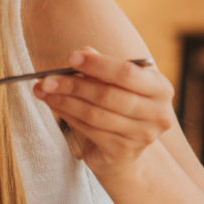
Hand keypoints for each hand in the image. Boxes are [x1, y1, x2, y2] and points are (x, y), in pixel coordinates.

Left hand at [34, 47, 175, 177]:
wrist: (127, 148)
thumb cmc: (120, 103)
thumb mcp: (116, 81)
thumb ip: (102, 64)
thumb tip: (82, 53)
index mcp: (160, 88)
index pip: (127, 73)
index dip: (98, 65)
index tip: (71, 58)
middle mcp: (157, 114)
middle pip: (108, 95)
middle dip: (73, 85)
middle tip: (46, 79)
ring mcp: (141, 136)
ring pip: (94, 114)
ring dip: (64, 101)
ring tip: (43, 91)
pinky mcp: (123, 150)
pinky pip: (89, 129)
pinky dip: (67, 115)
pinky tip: (54, 106)